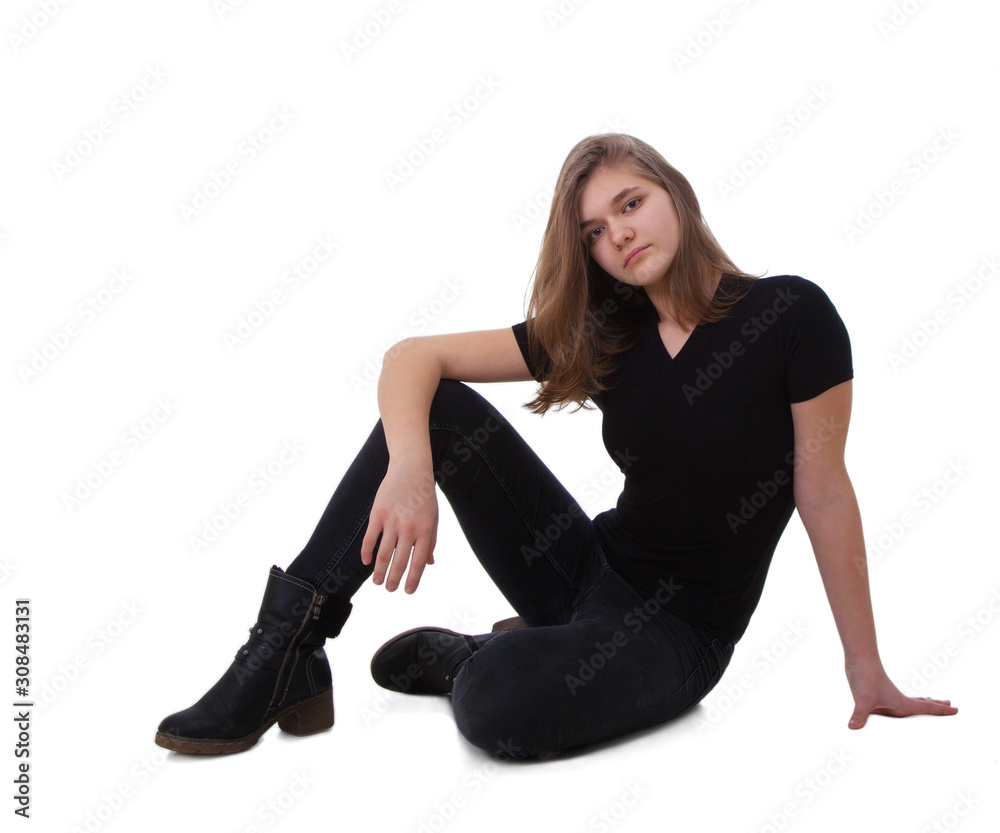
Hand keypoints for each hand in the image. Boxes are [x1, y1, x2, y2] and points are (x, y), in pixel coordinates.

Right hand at [360, 460, 437, 593]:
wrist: (411, 469)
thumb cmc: (424, 496)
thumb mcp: (433, 518)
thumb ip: (431, 541)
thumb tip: (429, 563)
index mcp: (425, 530)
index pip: (418, 562)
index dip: (413, 580)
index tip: (408, 591)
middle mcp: (409, 528)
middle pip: (399, 561)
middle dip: (394, 579)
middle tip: (389, 589)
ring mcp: (392, 521)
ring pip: (383, 553)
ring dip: (379, 571)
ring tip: (377, 582)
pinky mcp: (377, 514)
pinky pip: (370, 538)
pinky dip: (366, 552)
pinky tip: (366, 562)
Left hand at [845, 659, 957, 728]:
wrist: (858, 659)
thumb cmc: (864, 678)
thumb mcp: (862, 699)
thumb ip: (859, 715)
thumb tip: (852, 728)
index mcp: (901, 704)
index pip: (926, 708)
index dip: (941, 710)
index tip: (956, 709)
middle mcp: (897, 700)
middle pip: (922, 703)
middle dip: (936, 705)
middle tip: (950, 704)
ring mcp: (888, 696)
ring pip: (910, 701)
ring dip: (922, 701)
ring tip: (933, 699)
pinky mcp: (879, 693)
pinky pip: (896, 701)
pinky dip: (904, 702)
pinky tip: (899, 703)